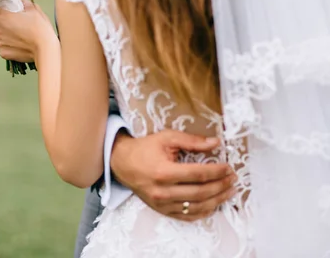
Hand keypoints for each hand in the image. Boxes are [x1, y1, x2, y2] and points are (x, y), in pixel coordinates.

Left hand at [0, 0, 56, 61]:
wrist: (45, 49)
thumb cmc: (39, 29)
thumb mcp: (33, 9)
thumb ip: (23, 3)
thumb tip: (20, 3)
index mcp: (0, 16)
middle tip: (4, 14)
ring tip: (10, 28)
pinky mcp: (2, 52)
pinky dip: (3, 40)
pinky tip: (14, 39)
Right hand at [111, 130, 236, 221]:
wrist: (122, 163)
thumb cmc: (144, 149)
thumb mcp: (166, 138)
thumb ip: (192, 141)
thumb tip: (215, 143)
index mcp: (164, 172)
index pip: (198, 174)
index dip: (217, 171)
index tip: (228, 167)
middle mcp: (163, 191)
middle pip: (200, 192)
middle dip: (220, 186)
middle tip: (232, 179)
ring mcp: (162, 203)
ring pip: (196, 207)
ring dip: (217, 200)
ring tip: (228, 192)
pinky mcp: (162, 210)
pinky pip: (187, 216)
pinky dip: (203, 212)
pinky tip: (214, 204)